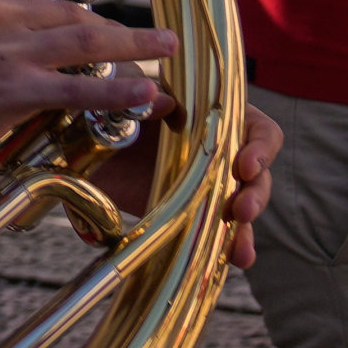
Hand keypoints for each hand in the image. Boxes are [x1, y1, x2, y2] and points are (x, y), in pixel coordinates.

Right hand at [0, 0, 174, 177]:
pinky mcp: (15, 92)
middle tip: (149, 33)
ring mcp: (7, 49)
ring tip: (163, 49)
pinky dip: (119, 89)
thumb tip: (13, 12)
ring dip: (135, 46)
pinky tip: (146, 92)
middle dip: (116, 22)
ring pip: (88, 40)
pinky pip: (81, 88)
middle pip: (71, 8)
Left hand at [95, 103, 282, 268]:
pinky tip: (234, 260)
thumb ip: (144, 91)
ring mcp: (208, 185)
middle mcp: (222, 153)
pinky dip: (227, 247)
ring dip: (246, 230)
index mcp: (219, 117)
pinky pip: (216, 232)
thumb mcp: (127, 88)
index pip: (260, 132)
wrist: (86, 133)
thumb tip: (165, 102)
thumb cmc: (118, 98)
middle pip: (257, 177)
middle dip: (256, 195)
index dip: (261, 149)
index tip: (246, 166)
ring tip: (240, 251)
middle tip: (242, 210)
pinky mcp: (190, 211)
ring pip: (242, 209)